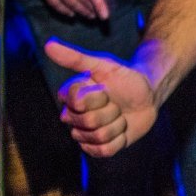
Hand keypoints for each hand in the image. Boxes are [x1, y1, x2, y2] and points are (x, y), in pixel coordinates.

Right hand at [44, 40, 158, 157]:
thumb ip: (76, 58)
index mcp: (71, 97)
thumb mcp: (103, 65)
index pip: (76, 102)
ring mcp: (85, 133)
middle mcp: (73, 116)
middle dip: (111, 111)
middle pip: (88, 122)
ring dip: (117, 125)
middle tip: (116, 103)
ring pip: (97, 137)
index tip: (105, 89)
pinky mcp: (98, 147)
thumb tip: (48, 44)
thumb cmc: (124, 77)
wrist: (147, 95)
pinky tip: (121, 130)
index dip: (97, 97)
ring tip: (120, 115)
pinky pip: (103, 151)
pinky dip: (118, 140)